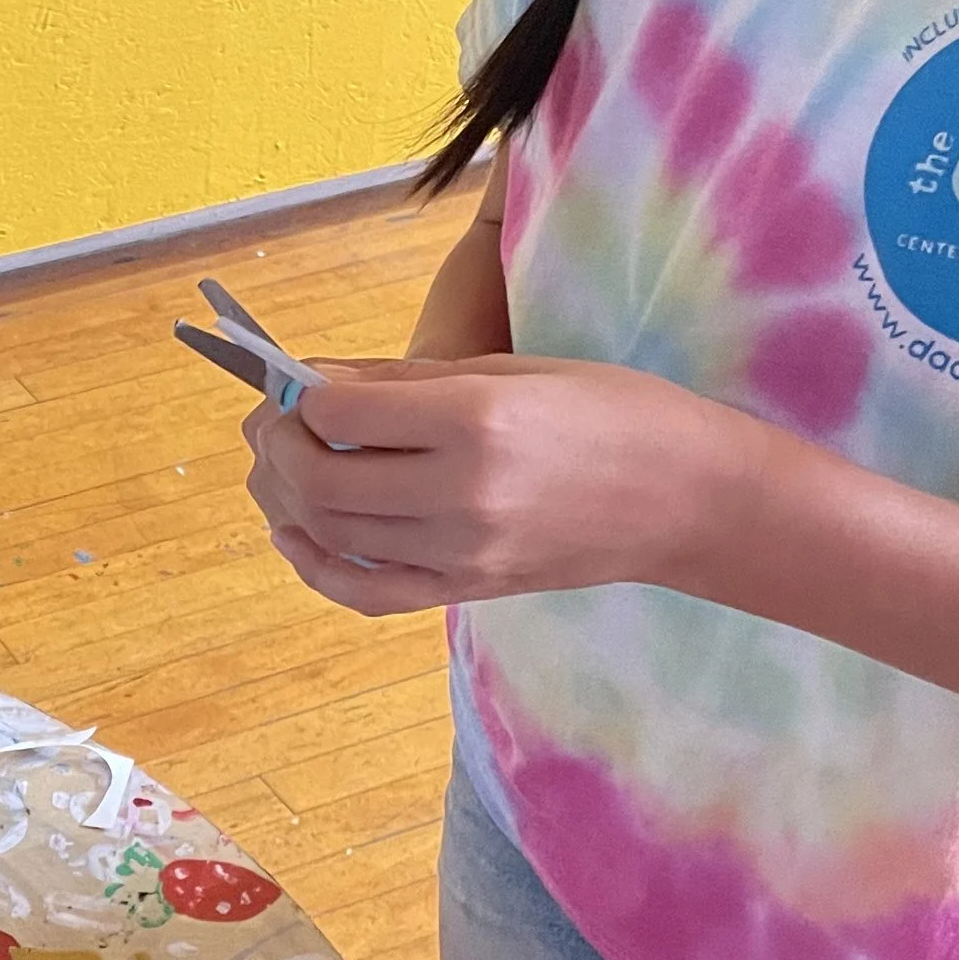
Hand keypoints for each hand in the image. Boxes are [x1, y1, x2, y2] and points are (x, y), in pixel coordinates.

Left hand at [244, 356, 731, 614]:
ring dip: (286, 498)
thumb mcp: (511, 368)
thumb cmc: (610, 412)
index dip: (302, 396)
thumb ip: (404, 380)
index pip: (340, 415)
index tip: (299, 384)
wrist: (687, 498)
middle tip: (271, 423)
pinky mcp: (467, 590)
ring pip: (333, 535)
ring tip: (278, 467)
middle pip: (323, 481)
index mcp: (477, 421)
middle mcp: (462, 494)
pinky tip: (293, 534)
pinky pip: (366, 591)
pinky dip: (316, 565)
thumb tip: (314, 379)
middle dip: (278, 447)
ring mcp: (463, 552)